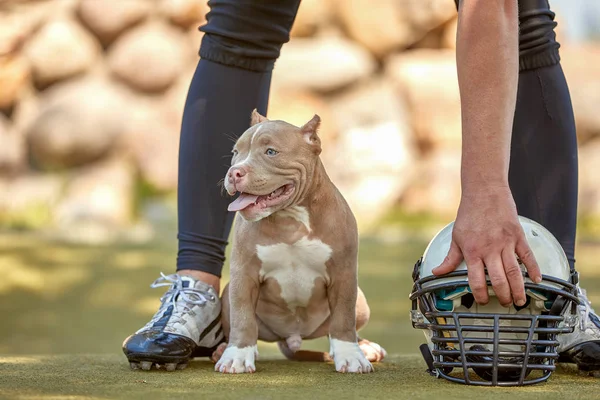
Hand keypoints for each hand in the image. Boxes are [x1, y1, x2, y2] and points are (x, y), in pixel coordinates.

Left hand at [432, 186, 541, 306]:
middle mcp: (489, 249)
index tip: (482, 301)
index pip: (476, 280)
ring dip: (518, 289)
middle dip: (502, 296)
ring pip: (514, 271)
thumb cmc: (469, 214)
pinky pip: (527, 256)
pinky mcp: (517, 236)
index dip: (480, 294)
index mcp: (472, 251)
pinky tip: (536, 280)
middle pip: (498, 279)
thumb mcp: (456, 236)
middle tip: (505, 304)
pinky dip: (533, 269)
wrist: (484, 191)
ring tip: (520, 300)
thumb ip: (450, 258)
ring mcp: (505, 243)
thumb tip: (437, 272)